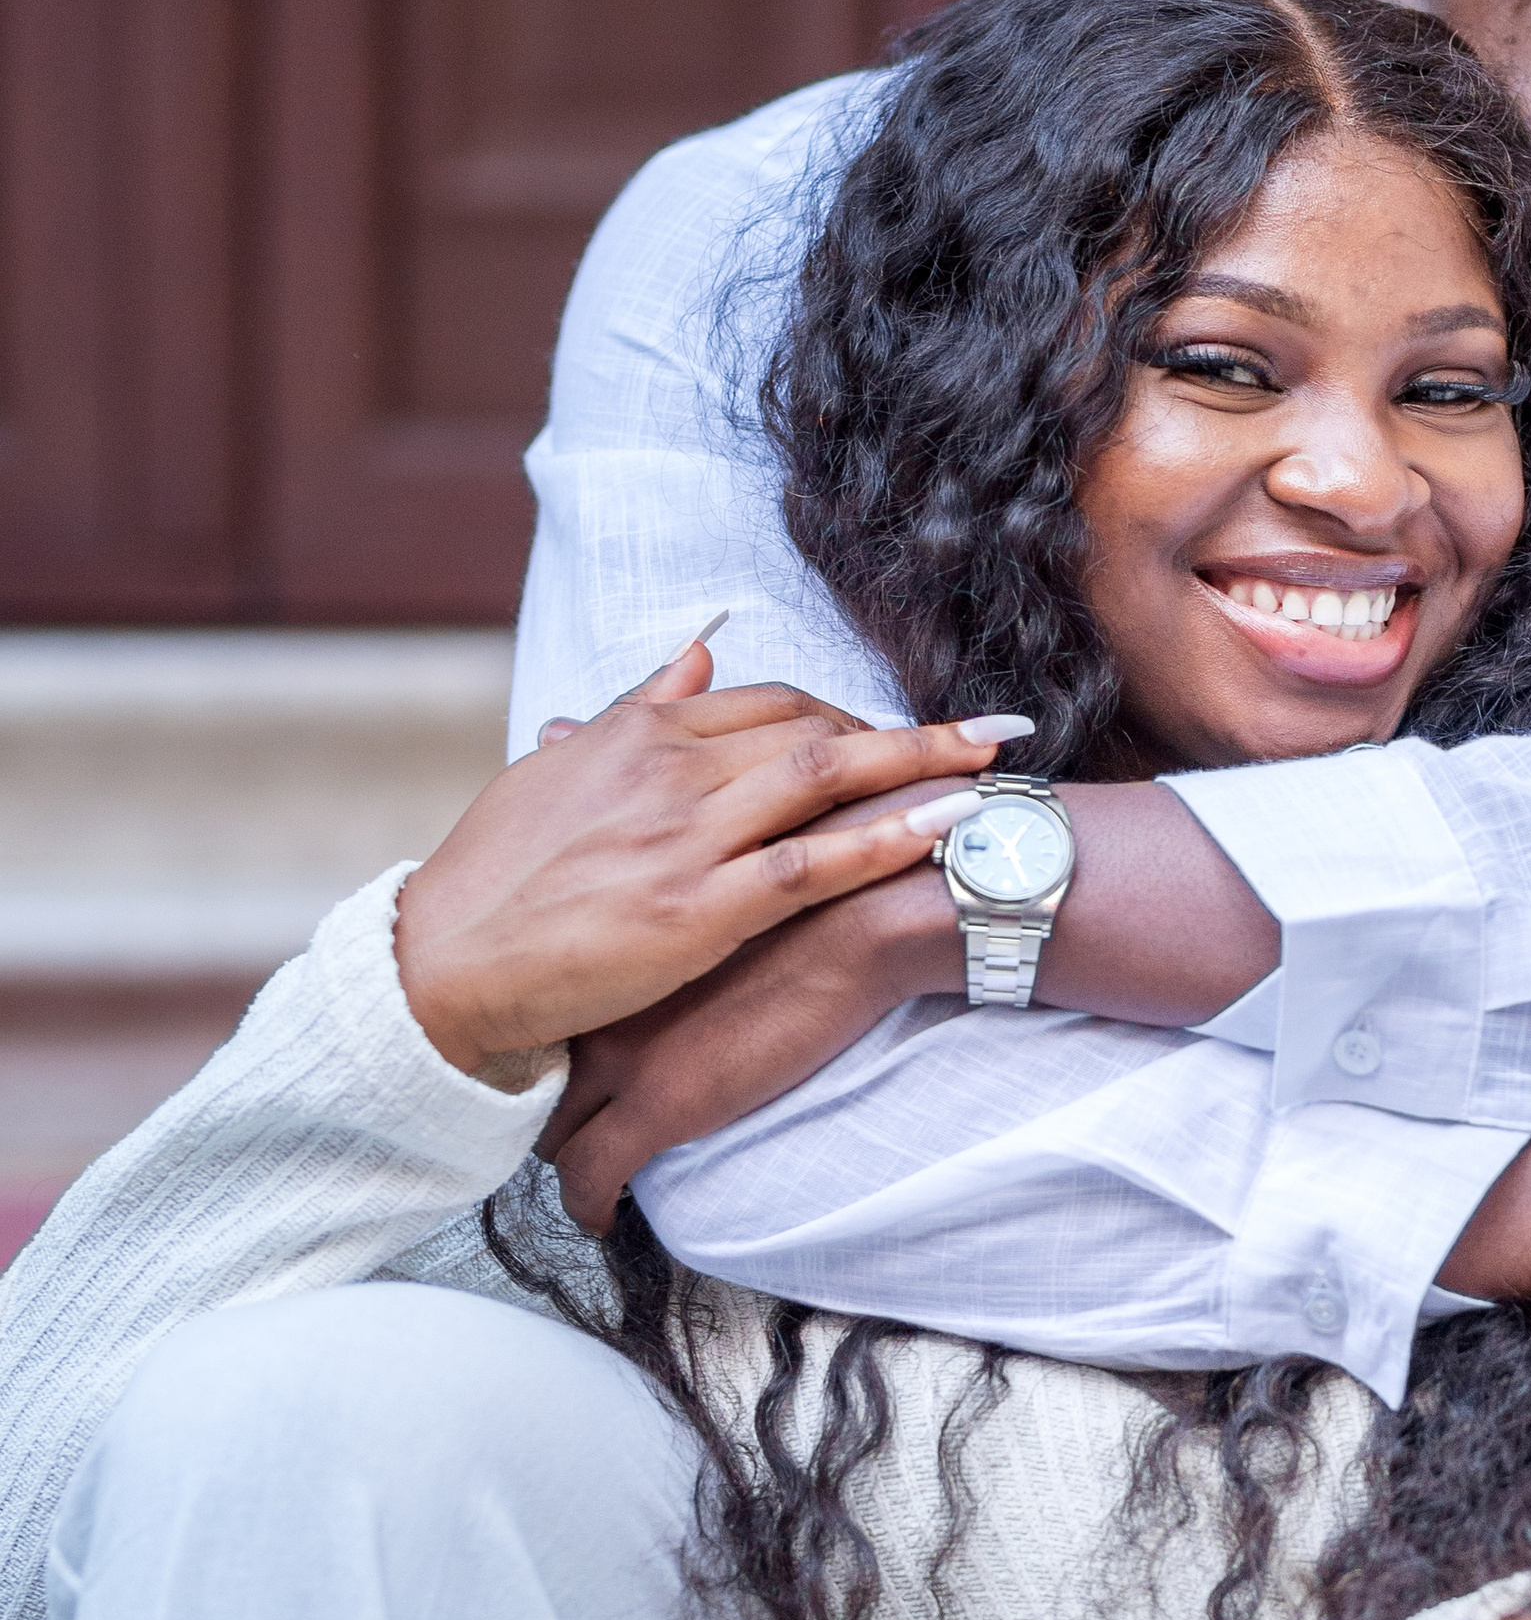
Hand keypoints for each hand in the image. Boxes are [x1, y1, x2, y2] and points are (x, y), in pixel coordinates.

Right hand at [393, 639, 1003, 1079]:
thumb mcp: (560, 771)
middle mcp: (669, 769)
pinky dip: (889, 839)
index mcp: (637, 733)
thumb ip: (637, 710)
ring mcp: (686, 838)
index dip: (845, 712)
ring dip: (924, 760)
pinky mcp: (698, 909)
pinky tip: (948, 826)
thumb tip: (695, 655)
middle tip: (989, 729)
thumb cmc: (494, 879)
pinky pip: (812, 864)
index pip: (767, 701)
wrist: (442, 964)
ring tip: (1000, 756)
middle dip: (909, 729)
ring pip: (826, 779)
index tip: (898, 730)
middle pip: (813, 728)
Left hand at [539, 857, 957, 1227]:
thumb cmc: (814, 913)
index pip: (554, 1025)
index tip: (578, 1087)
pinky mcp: (656, 1107)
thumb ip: (688, 954)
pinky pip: (588, 1178)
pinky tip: (601, 1219)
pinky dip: (588, 1207)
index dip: (559, 1064)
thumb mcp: (727, 919)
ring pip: (553, 1134)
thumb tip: (693, 983)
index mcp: (616, 957)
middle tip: (582, 1137)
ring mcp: (621, 1057)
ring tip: (593, 1180)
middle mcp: (599, 1003)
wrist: (856, 923)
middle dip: (555, 1116)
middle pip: (541, 1082)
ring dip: (570, 1162)